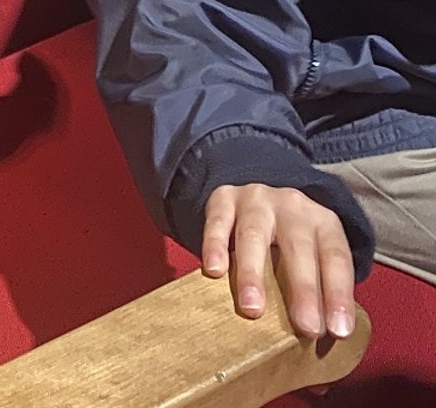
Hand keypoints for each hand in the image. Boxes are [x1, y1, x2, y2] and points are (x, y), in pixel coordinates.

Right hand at [201, 185, 355, 340]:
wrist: (260, 200)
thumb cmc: (291, 244)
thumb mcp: (315, 258)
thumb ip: (320, 294)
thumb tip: (322, 356)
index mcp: (322, 224)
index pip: (336, 258)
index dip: (338, 294)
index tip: (338, 330)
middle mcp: (292, 207)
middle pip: (299, 247)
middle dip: (303, 288)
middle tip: (306, 326)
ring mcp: (257, 201)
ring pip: (254, 234)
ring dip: (253, 273)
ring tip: (252, 309)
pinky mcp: (224, 198)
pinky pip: (218, 220)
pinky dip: (215, 244)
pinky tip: (215, 270)